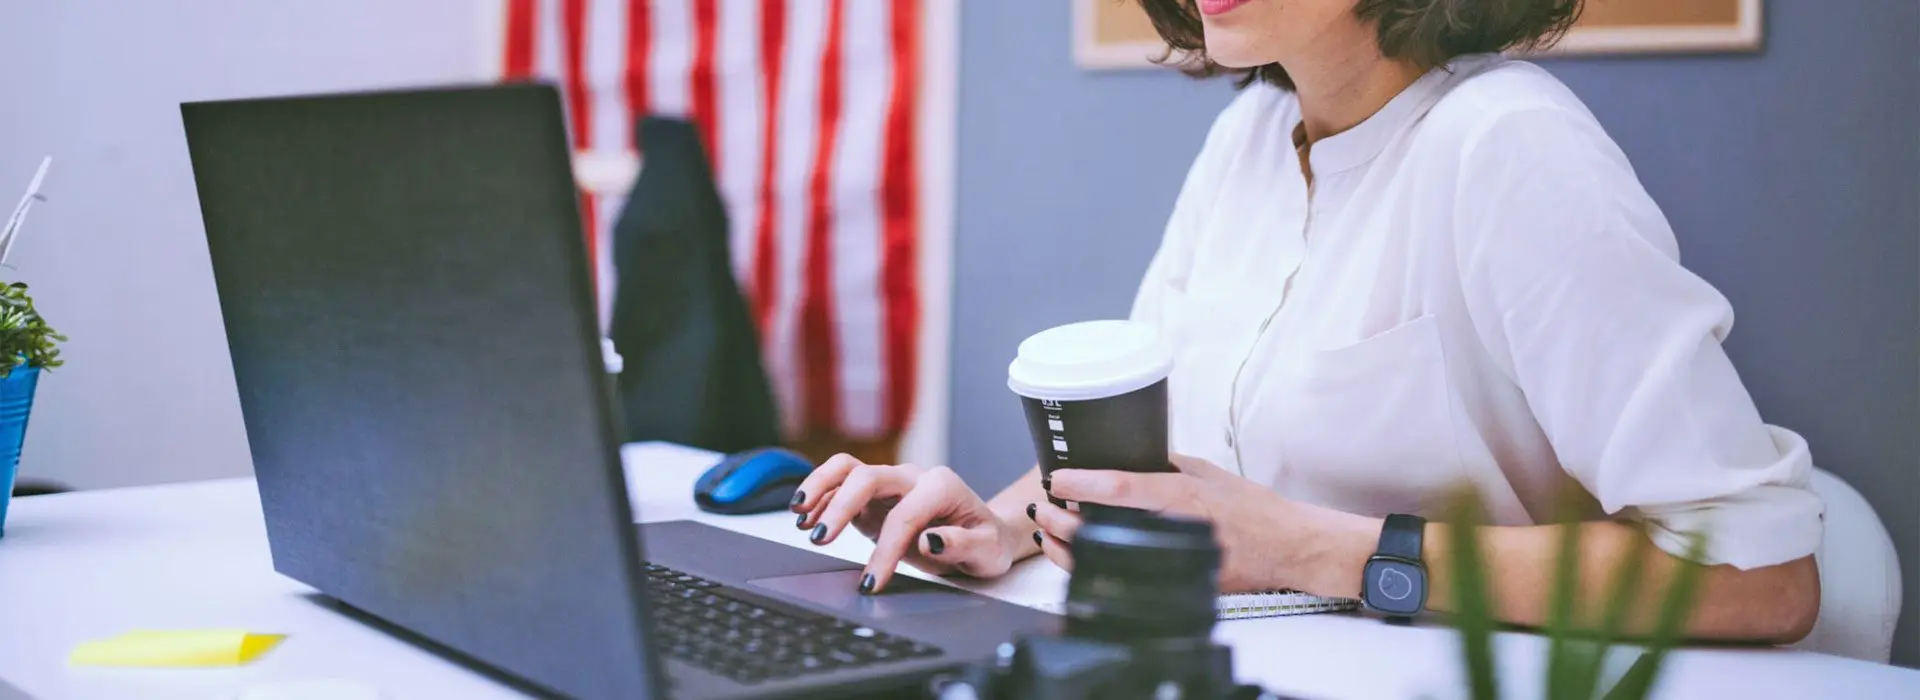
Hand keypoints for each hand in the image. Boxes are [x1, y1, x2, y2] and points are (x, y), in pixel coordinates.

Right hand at [791, 454, 1026, 593]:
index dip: (884, 550)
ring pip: (846, 468)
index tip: (871, 582)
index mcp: (941, 487)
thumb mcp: (987, 552)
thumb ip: (962, 545)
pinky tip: (806, 520)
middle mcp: (912, 477)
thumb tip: (929, 540)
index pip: (904, 516)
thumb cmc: (986, 543)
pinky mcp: (874, 497)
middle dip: (839, 507)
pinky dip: (820, 498)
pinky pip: (840, 486)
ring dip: (819, 487)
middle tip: (818, 540)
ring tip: (799, 514)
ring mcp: (891, 483)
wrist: (983, 535)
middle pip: (866, 476)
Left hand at [1035, 454, 1305, 592]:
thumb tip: (1125, 456)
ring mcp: (1174, 561)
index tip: (1056, 478)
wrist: (1288, 548)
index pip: (1121, 488)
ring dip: (1070, 548)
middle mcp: (1174, 529)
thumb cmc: (1253, 508)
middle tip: (1044, 506)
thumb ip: (1167, 465)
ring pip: (1106, 561)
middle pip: (1103, 529)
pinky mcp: (1175, 584)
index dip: (1081, 483)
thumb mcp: (1208, 472)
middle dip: (1064, 520)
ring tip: (1050, 531)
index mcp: (1183, 495)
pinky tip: (1076, 556)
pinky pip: (1124, 578)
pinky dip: (1093, 568)